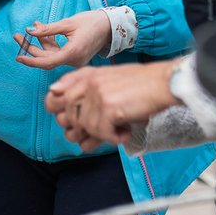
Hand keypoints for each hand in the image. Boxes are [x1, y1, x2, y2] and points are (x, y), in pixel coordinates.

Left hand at [14, 9, 111, 69]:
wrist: (111, 25)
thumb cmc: (91, 22)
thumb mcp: (67, 23)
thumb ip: (48, 29)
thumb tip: (29, 31)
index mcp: (73, 53)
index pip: (47, 62)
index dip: (31, 60)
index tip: (18, 56)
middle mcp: (74, 61)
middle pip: (47, 58)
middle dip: (31, 47)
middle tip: (17, 35)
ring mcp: (76, 60)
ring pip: (53, 55)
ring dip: (41, 43)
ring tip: (33, 26)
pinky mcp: (76, 57)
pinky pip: (59, 53)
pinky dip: (51, 43)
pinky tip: (43, 31)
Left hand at [44, 61, 180, 150]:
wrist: (162, 83)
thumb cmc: (138, 85)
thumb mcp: (106, 80)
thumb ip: (81, 86)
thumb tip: (54, 92)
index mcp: (85, 76)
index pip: (53, 98)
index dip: (60, 114)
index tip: (76, 122)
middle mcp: (88, 83)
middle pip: (67, 118)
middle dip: (81, 130)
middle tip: (101, 129)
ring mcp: (97, 95)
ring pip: (86, 128)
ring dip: (102, 134)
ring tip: (118, 128)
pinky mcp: (108, 108)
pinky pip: (101, 133)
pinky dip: (114, 138)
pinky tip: (125, 131)